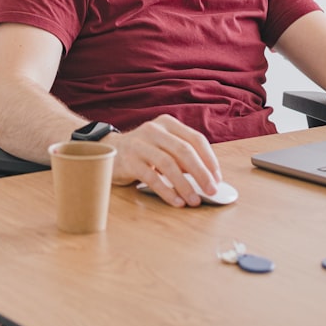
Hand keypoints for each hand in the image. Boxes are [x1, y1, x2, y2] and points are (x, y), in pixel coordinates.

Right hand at [106, 115, 220, 206]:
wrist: (107, 150)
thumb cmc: (143, 151)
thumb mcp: (164, 146)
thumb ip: (183, 157)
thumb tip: (208, 178)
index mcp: (167, 124)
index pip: (196, 139)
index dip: (210, 159)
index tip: (218, 178)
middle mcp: (154, 130)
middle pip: (184, 151)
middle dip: (201, 173)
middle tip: (212, 190)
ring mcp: (139, 144)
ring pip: (168, 164)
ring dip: (185, 185)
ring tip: (194, 200)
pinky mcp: (128, 161)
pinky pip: (151, 178)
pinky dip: (167, 191)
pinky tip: (177, 201)